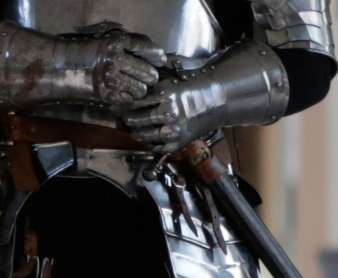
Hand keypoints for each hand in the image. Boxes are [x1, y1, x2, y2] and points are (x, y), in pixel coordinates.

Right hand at [83, 23, 165, 106]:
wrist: (64, 68)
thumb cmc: (89, 55)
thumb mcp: (109, 44)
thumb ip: (129, 48)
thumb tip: (155, 60)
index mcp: (118, 43)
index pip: (147, 50)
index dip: (157, 56)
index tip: (161, 60)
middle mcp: (115, 59)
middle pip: (147, 72)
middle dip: (150, 77)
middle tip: (149, 78)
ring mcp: (111, 78)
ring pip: (140, 89)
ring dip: (140, 90)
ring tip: (134, 88)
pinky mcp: (107, 94)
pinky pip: (129, 99)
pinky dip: (129, 99)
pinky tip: (123, 94)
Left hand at [118, 41, 287, 154]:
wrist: (218, 98)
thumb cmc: (194, 83)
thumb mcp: (174, 73)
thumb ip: (155, 74)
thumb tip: (134, 72)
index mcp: (166, 93)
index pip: (136, 101)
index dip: (125, 103)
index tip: (118, 104)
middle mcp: (169, 112)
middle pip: (136, 119)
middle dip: (127, 118)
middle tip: (123, 117)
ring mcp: (174, 129)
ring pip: (144, 135)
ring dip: (136, 132)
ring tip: (133, 128)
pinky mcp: (179, 142)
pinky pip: (157, 146)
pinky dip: (151, 143)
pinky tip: (148, 137)